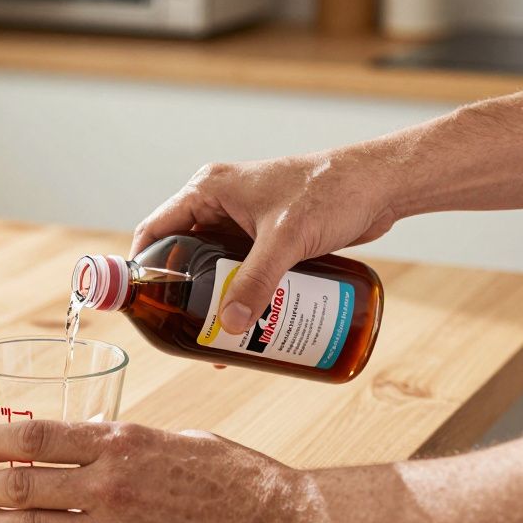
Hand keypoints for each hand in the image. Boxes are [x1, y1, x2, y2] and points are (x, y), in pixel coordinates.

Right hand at [131, 153, 397, 332]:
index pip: (157, 229)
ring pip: (214, 266)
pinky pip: (242, 270)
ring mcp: (244, 220)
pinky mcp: (267, 236)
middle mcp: (220, 203)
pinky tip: (246, 324)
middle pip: (184, 254)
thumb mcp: (286, 239)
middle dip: (184, 294)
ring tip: (215, 337)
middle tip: (184, 330)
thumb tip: (232, 326)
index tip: (143, 302)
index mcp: (209, 189)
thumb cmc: (331, 191)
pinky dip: (240, 294)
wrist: (380, 185)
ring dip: (213, 298)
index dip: (143, 266)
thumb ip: (256, 281)